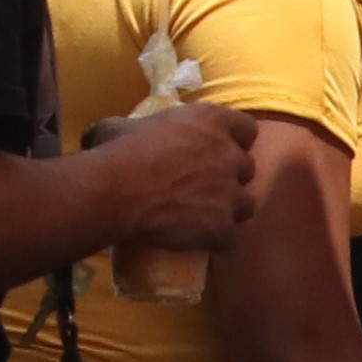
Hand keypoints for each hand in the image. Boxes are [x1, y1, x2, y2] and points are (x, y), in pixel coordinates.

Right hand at [84, 102, 262, 252]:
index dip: (234, 139)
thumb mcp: (117, 127)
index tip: (217, 147)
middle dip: (229, 176)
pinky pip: (229, 237)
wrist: (115, 193)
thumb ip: (132, 129)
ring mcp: (231, 195)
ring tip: (200, 216)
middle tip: (202, 184)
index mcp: (210, 122)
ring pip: (245, 205)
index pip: (246, 128)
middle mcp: (229, 156)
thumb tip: (116, 134)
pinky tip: (194, 239)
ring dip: (227, 209)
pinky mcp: (224, 228)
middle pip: (246, 168)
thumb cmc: (116, 151)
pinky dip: (214, 239)